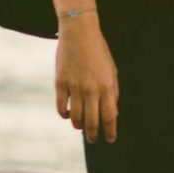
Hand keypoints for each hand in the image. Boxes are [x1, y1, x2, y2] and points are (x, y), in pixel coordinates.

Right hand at [55, 20, 119, 143]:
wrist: (79, 33)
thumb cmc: (98, 52)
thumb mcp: (112, 70)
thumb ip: (113, 92)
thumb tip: (113, 113)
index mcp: (107, 86)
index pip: (110, 116)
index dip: (110, 130)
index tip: (110, 139)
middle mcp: (91, 89)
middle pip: (92, 121)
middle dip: (93, 134)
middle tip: (92, 139)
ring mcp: (75, 87)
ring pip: (76, 117)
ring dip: (79, 125)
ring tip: (80, 127)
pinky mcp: (60, 83)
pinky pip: (62, 107)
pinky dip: (65, 115)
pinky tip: (68, 115)